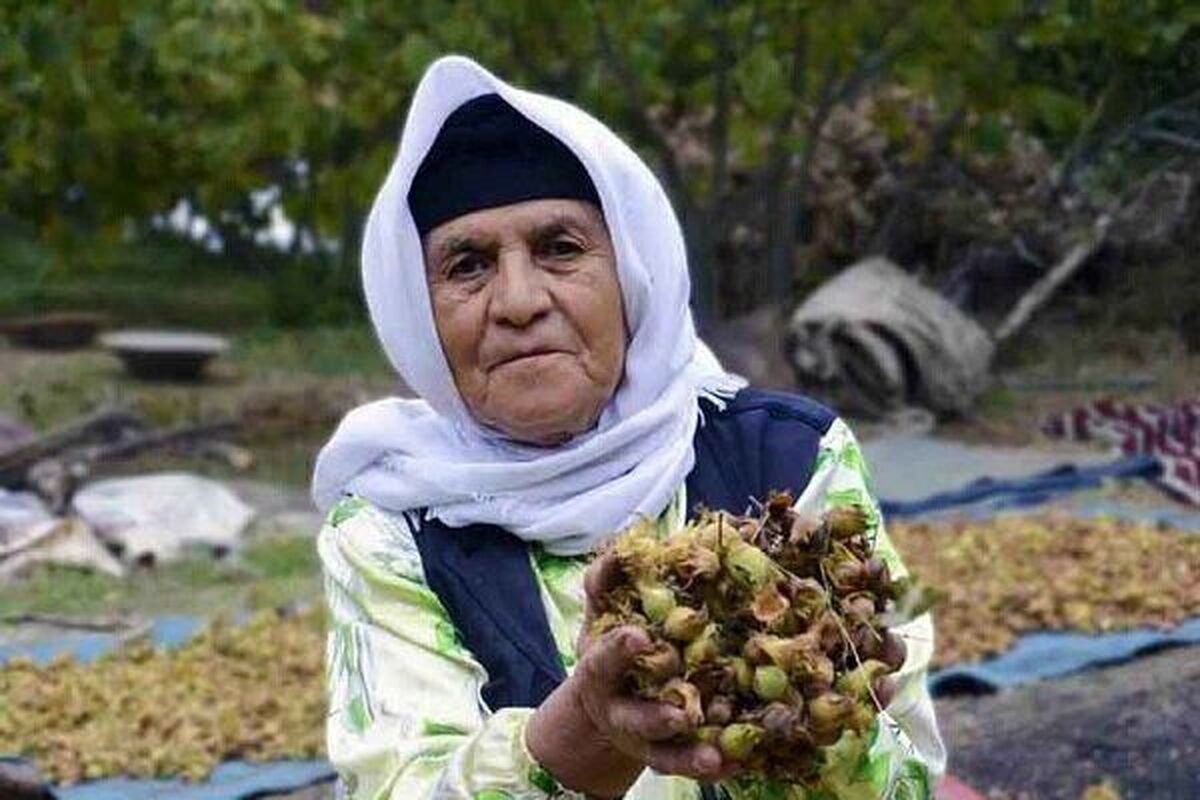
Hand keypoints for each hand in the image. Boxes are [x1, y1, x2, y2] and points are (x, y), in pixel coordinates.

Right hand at [526, 555, 737, 797]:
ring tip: (715, 756)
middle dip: (657, 716)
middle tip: (681, 714)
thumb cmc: (611, 643)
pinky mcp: (667, 757)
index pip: (605, 658)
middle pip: (637, 718)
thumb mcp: (602, 612)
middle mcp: (619, 709)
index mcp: (601, 670)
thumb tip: (626, 546)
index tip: (639, 637)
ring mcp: (644, 739)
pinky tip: (739, 763)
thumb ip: (608, 580)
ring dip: (690, 755)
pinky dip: (716, 766)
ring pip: (665, 752)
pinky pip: (692, 765)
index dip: (619, 649)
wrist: (604, 701)